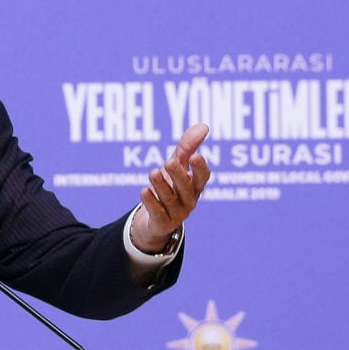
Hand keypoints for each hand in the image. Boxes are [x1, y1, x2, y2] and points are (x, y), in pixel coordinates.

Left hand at [131, 123, 211, 252]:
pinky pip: (157, 213)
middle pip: (185, 188)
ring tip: (153, 172)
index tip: (196, 156)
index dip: (200, 168)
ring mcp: (176, 213)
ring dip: (161, 186)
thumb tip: (204, 126)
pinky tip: (144, 191)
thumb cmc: (170, 187)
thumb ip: (187, 147)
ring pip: (169, 199)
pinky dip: (151, 202)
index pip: (202, 177)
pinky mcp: (162, 223)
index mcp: (195, 186)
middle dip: (178, 175)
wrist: (155, 221)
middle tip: (169, 162)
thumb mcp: (177, 166)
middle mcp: (189, 200)